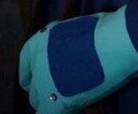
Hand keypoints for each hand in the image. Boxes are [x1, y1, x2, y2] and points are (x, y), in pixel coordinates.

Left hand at [18, 7, 137, 112]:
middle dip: (44, 91)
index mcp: (40, 41)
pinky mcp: (52, 104)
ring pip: (39, 104)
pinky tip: (73, 110)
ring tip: (70, 101)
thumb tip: (69, 59)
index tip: (35, 81)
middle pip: (33, 88)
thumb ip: (64, 48)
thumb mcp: (74, 32)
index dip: (31, 75)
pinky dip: (57, 111)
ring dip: (52, 103)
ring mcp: (42, 83)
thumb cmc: (103, 31)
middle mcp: (36, 62)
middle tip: (61, 93)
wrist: (111, 44)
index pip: (25, 64)